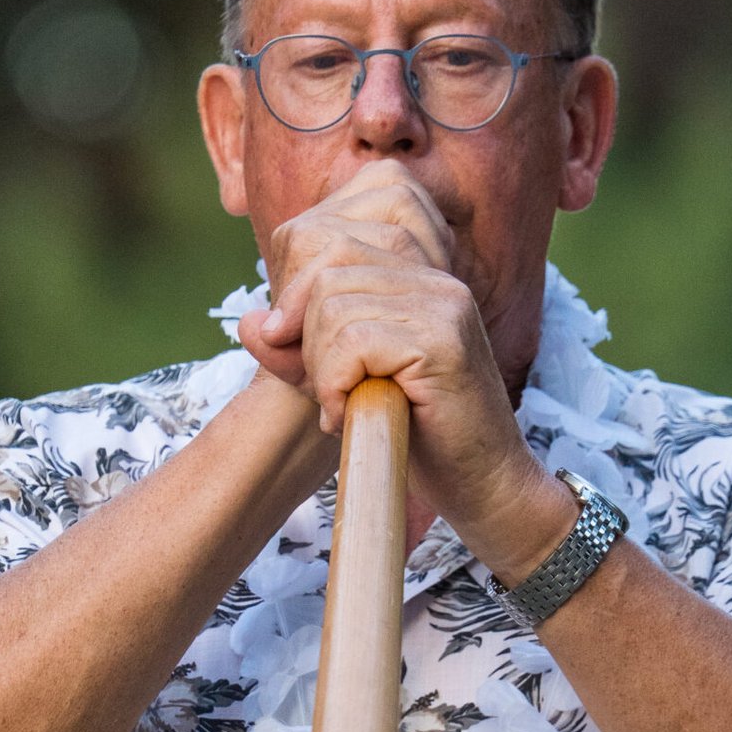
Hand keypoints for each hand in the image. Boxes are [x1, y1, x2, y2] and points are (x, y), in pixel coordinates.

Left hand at [235, 162, 575, 576]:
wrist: (482, 486)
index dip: (299, 298)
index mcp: (420, 277)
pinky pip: (353, 341)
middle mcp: (437, 280)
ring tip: (346, 407)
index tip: (300, 356)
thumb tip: (250, 323)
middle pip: (328, 269)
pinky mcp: (442, 341)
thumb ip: (297, 350)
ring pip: (334, 305)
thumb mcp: (343, 381)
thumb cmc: (418, 437)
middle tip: (330, 391)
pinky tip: (352, 414)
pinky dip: (336, 384)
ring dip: (323, 368)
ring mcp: (444, 306)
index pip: (335, 245)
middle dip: (309, 336)